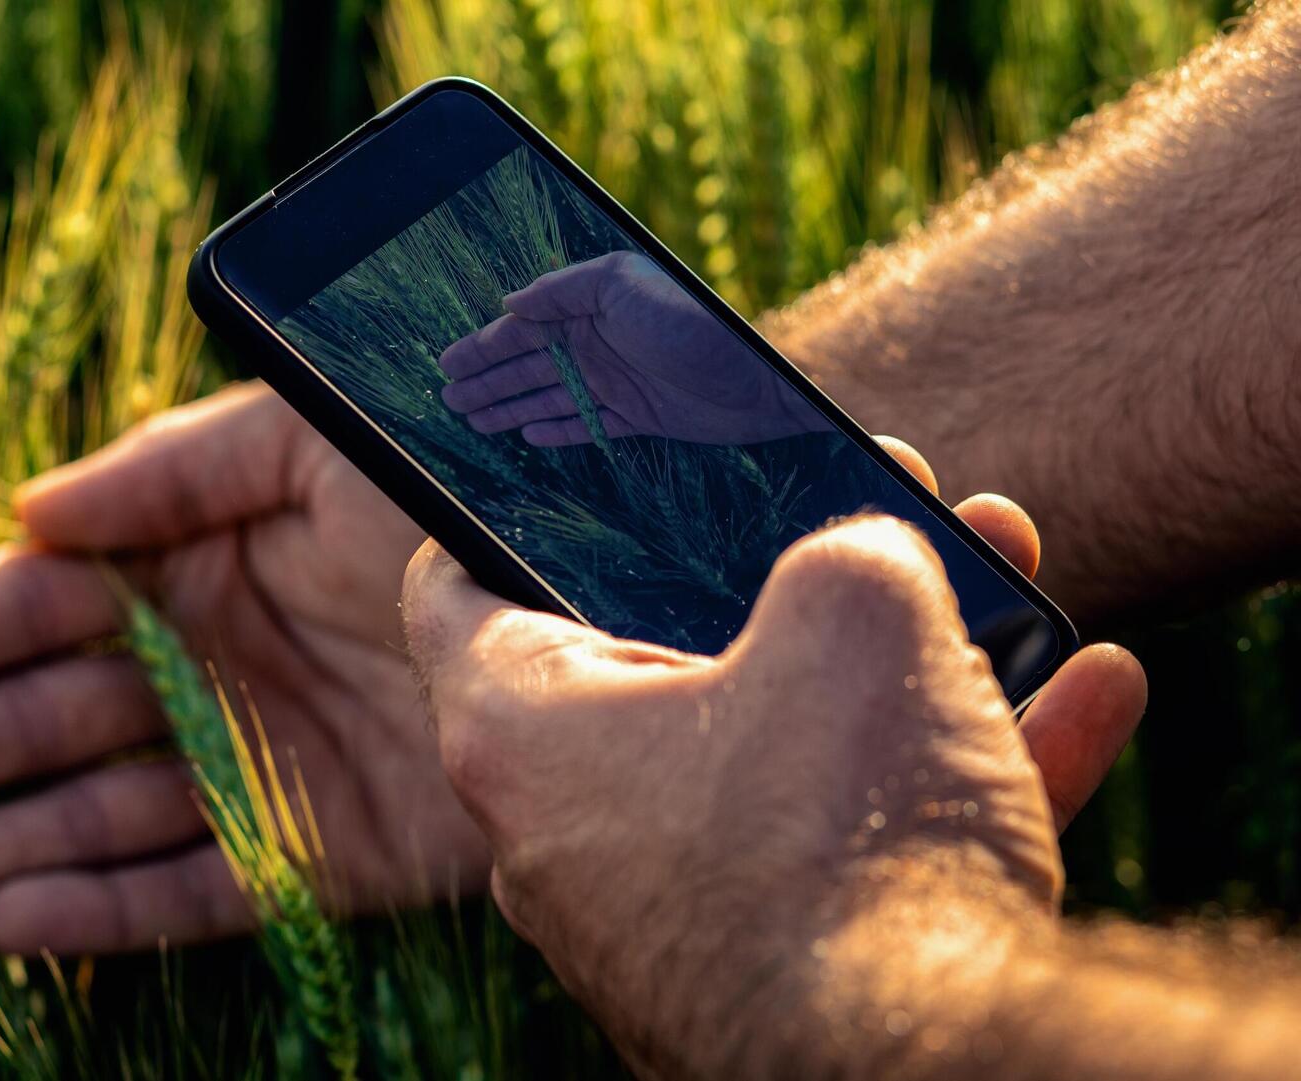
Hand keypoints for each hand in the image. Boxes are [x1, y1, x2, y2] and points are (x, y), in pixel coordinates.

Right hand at [0, 383, 485, 953]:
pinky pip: (191, 892)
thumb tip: (27, 509)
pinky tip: (8, 921)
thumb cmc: (446, 488)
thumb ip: (170, 471)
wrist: (605, 587)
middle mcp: (205, 670)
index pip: (28, 613)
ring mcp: (254, 766)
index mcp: (188, 563)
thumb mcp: (304, 441)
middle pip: (32, 726)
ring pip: (86, 819)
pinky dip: (101, 911)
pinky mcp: (317, 854)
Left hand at [401, 495, 1146, 1075]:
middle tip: (876, 516)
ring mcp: (666, 920)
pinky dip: (947, 781)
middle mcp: (567, 836)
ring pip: (782, 754)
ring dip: (902, 671)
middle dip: (785, 582)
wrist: (931, 1072)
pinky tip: (1083, 701)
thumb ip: (849, 549)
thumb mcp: (858, 614)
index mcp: (521, 732)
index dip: (506, 510)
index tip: (572, 480)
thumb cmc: (846, 834)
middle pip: (660, 663)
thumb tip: (874, 562)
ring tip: (1007, 585)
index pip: (458, 588)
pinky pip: (847, 854)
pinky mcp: (768, 981)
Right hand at [439, 251, 827, 446]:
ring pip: (547, 397)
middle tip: (447, 398)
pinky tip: (528, 434)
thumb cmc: (693, 324)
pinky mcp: (638, 416)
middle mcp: (599, 343)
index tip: (448, 363)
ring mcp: (616, 382)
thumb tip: (512, 302)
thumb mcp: (623, 285)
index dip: (484, 347)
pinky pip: (584, 424)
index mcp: (591, 308)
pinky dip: (555, 429)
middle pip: (528, 366)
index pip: (524, 330)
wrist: (758, 379)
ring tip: (472, 419)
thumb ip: (564, 289)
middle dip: (486, 380)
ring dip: (509, 406)